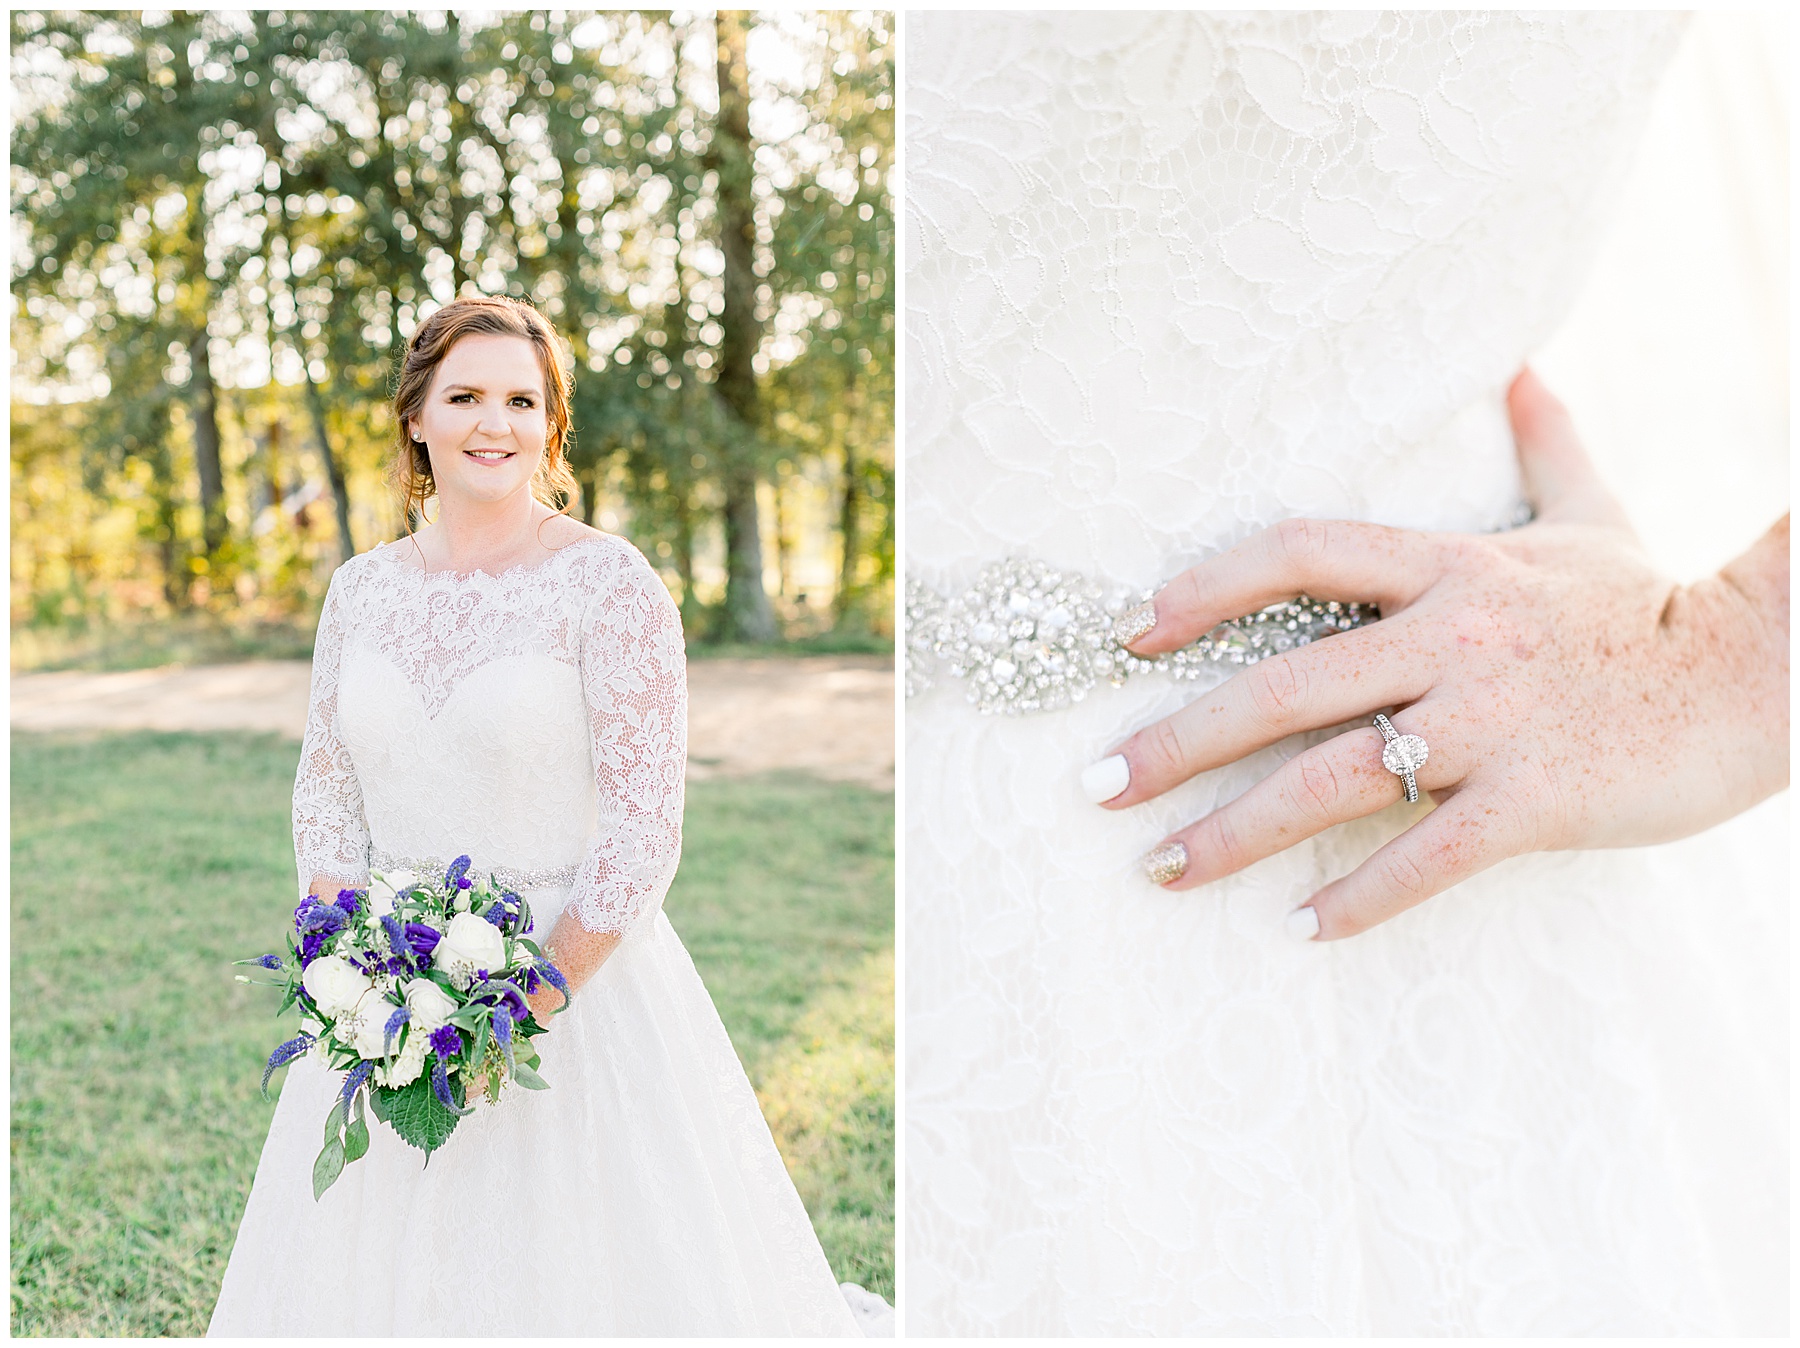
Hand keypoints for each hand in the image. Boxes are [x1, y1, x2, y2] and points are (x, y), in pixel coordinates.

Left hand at [1095, 369, 1788, 940]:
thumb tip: (1524, 366)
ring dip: (1235, 833)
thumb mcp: (1589, 514)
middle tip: (1098, 789)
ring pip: (1331, 777)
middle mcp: (1452, 637)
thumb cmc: (1651, 604)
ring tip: (1161, 870)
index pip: (1297, 552)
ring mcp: (1490, 721)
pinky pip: (1427, 856)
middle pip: (1281, 685)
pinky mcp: (1537, 799)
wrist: (1764, 676)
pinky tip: (1299, 930)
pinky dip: (1360, 896)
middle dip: (1177, 741)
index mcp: (1447, 566)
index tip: (1127, 635)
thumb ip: (1542, 444)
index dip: (1203, 587)